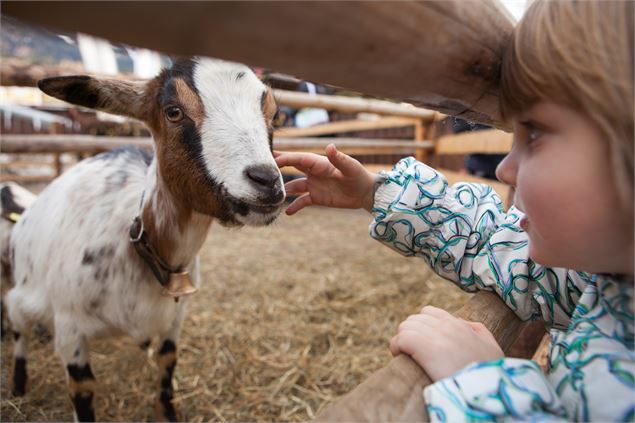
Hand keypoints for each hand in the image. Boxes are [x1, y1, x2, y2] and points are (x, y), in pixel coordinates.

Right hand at [274, 144, 376, 214]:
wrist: (365, 193)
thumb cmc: (358, 176)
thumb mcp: (350, 167)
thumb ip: (338, 158)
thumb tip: (330, 146)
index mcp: (319, 163)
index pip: (297, 159)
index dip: (283, 159)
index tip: (269, 160)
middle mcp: (313, 172)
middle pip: (291, 169)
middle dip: (276, 170)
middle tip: (259, 173)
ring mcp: (313, 185)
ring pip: (293, 187)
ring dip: (282, 191)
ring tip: (269, 197)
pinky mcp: (316, 197)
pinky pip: (301, 201)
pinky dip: (294, 206)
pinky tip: (286, 212)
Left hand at [389, 306, 503, 380]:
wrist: (488, 389)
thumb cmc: (490, 373)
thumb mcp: (490, 346)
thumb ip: (476, 330)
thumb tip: (460, 322)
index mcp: (459, 324)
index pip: (429, 313)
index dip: (422, 326)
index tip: (422, 341)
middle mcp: (445, 326)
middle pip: (414, 319)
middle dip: (410, 333)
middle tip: (411, 350)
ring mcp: (434, 335)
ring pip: (405, 327)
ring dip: (402, 340)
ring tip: (405, 354)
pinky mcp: (422, 347)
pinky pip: (400, 339)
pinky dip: (396, 346)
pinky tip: (399, 356)